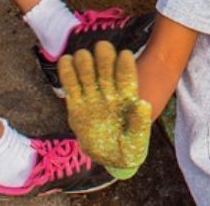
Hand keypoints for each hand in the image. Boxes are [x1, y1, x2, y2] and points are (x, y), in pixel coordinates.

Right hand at [59, 41, 151, 179]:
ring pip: (87, 70)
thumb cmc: (128, 147)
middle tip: (102, 49)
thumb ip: (140, 123)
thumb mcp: (136, 141)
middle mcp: (109, 91)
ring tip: (83, 58)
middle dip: (104, 55)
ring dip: (85, 61)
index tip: (125, 55)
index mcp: (126, 96)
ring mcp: (92, 96)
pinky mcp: (76, 105)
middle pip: (106, 65)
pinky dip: (67, 71)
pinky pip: (70, 84)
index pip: (126, 74)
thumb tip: (143, 103)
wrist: (110, 159)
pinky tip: (66, 61)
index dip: (125, 64)